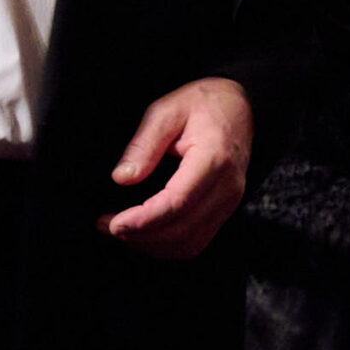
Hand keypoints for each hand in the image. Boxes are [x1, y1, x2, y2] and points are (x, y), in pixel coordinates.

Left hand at [99, 77, 252, 257]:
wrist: (242, 106)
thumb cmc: (206, 104)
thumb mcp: (168, 109)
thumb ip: (144, 143)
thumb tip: (123, 178)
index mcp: (214, 158)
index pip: (177, 203)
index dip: (143, 220)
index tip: (113, 222)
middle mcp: (227, 186)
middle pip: (182, 230)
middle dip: (140, 235)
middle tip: (107, 225)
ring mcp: (229, 202)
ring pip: (189, 243)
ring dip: (151, 244)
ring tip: (122, 230)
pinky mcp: (225, 210)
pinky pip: (196, 241)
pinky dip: (167, 245)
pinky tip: (146, 233)